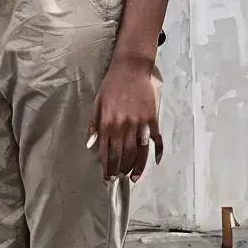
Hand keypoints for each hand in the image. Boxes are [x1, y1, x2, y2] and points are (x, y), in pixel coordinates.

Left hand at [92, 55, 165, 184]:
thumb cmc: (111, 86)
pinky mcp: (152, 118)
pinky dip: (157, 151)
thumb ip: (94, 125)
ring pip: (138, 151)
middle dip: (120, 169)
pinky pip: (156, 139)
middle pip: (123, 155)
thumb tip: (90, 145)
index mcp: (107, 123)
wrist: (130, 69)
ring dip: (136, 166)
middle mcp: (123, 126)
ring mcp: (139, 123)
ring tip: (133, 177)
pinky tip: (156, 161)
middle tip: (119, 178)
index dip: (107, 166)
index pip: (107, 151)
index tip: (107, 176)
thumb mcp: (97, 104)